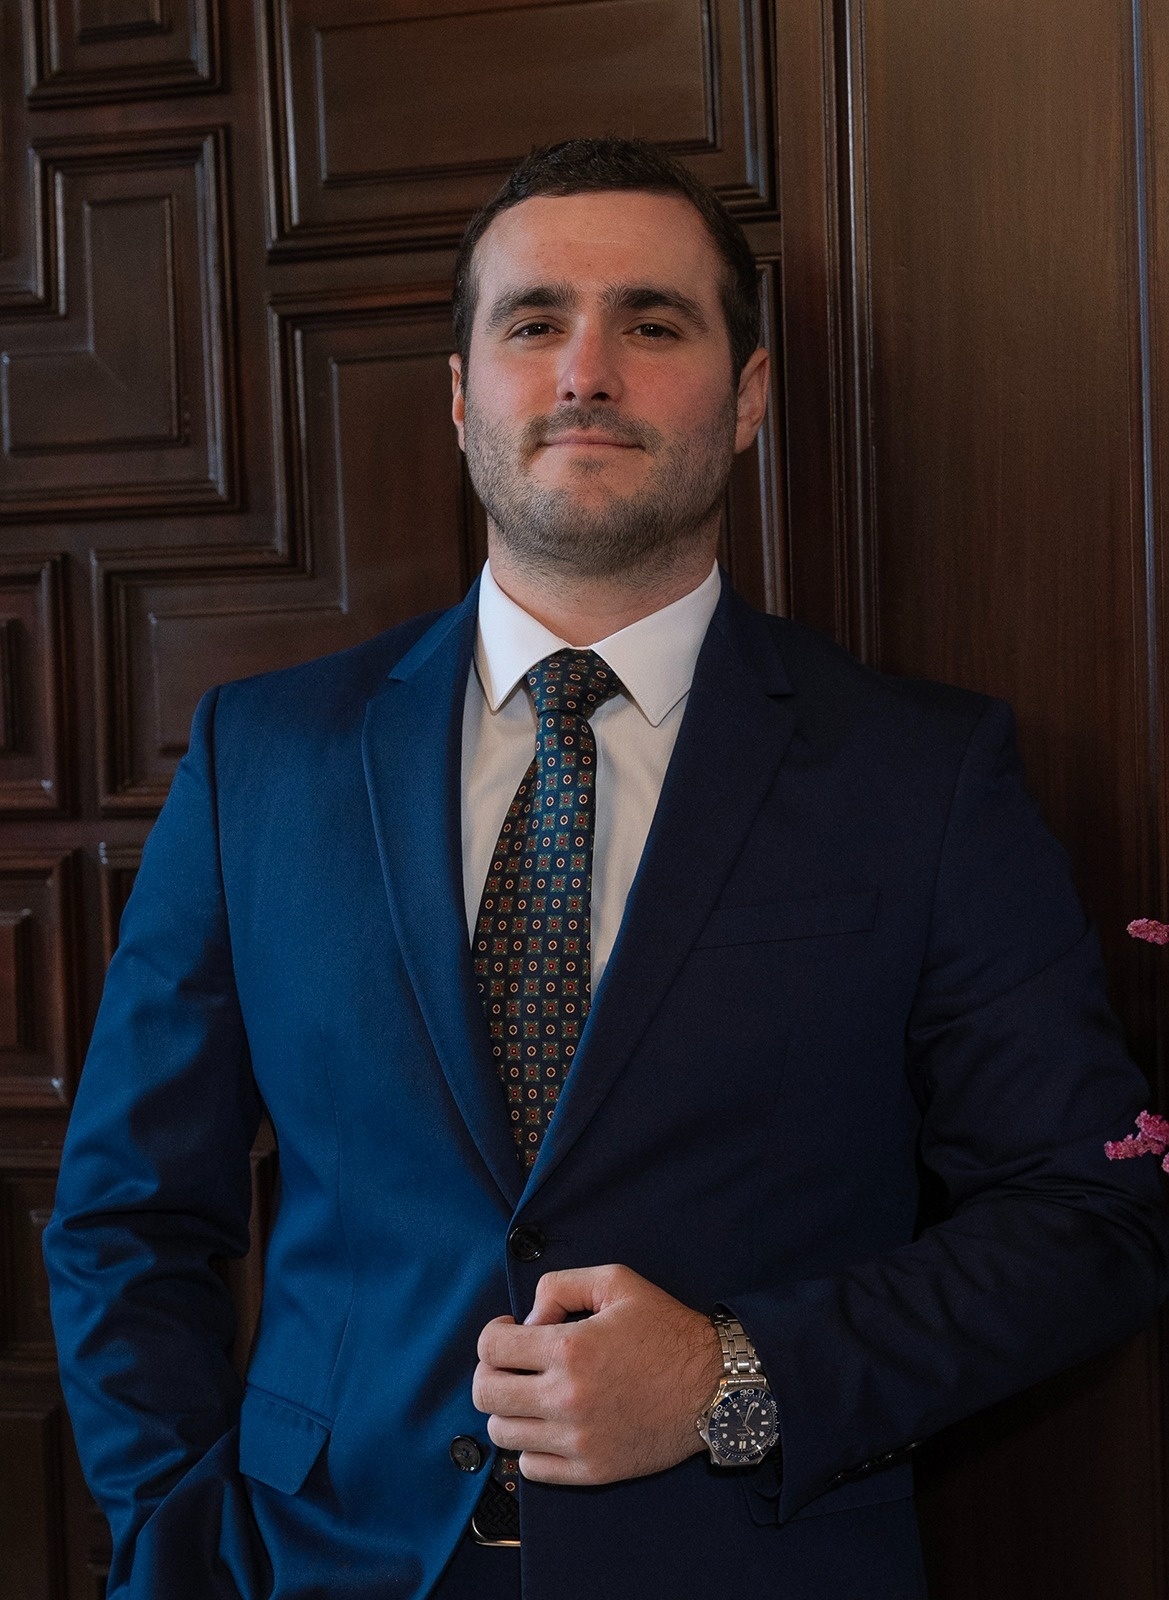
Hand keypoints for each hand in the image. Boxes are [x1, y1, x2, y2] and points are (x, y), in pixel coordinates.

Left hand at [472, 1263, 722, 1484]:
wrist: (713, 1385)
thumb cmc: (666, 1329)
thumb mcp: (616, 1282)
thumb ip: (560, 1286)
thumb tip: (528, 1321)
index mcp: (570, 1348)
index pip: (490, 1348)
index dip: (493, 1334)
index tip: (510, 1331)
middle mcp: (567, 1398)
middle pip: (485, 1394)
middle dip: (491, 1372)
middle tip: (513, 1363)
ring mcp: (578, 1439)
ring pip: (502, 1433)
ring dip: (509, 1409)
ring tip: (532, 1393)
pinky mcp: (591, 1470)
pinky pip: (530, 1468)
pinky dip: (530, 1446)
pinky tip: (550, 1423)